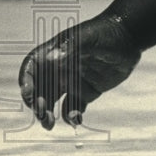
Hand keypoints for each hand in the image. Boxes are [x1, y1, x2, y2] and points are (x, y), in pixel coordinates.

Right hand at [18, 16, 139, 128]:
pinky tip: (76, 120)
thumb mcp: (88, 37)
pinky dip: (72, 116)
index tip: (29, 94)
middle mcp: (58, 70)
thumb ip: (71, 47)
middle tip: (43, 115)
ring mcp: (72, 82)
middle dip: (37, 104)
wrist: (128, 37)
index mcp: (53, 54)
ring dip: (48, 115)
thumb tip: (52, 58)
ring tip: (50, 124)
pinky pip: (74, 108)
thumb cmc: (105, 32)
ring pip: (53, 103)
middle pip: (39, 91)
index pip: (31, 69)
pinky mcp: (86, 92)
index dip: (26, 81)